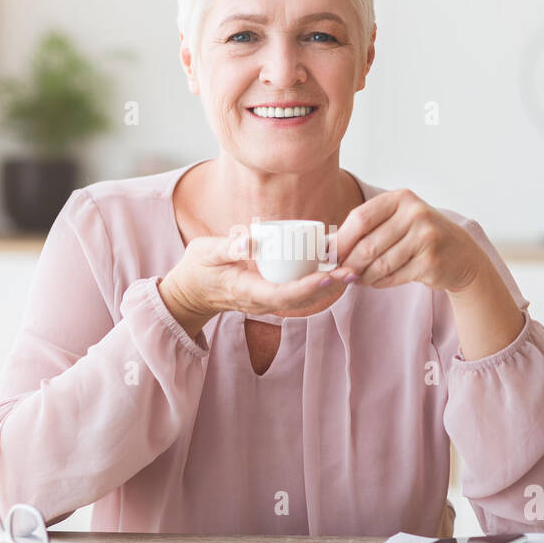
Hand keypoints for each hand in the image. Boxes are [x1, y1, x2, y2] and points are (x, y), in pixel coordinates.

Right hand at [158, 230, 348, 338]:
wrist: (190, 293)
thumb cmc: (198, 270)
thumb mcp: (206, 253)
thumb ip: (227, 247)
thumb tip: (250, 241)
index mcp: (248, 292)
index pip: (285, 294)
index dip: (309, 287)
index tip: (329, 275)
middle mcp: (263, 301)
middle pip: (303, 299)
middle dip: (329, 286)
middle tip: (352, 270)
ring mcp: (269, 301)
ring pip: (305, 298)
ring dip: (329, 286)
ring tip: (352, 269)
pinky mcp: (272, 295)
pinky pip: (299, 293)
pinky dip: (318, 283)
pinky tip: (334, 269)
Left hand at [328, 188, 486, 291]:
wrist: (460, 254)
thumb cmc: (419, 236)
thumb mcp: (397, 220)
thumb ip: (367, 227)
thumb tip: (327, 245)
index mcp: (401, 198)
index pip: (360, 218)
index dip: (341, 240)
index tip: (329, 255)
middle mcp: (415, 213)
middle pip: (368, 245)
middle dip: (350, 264)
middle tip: (341, 273)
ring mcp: (426, 237)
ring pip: (380, 264)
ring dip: (364, 276)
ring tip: (359, 279)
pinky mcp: (432, 261)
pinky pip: (394, 277)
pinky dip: (380, 283)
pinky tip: (377, 281)